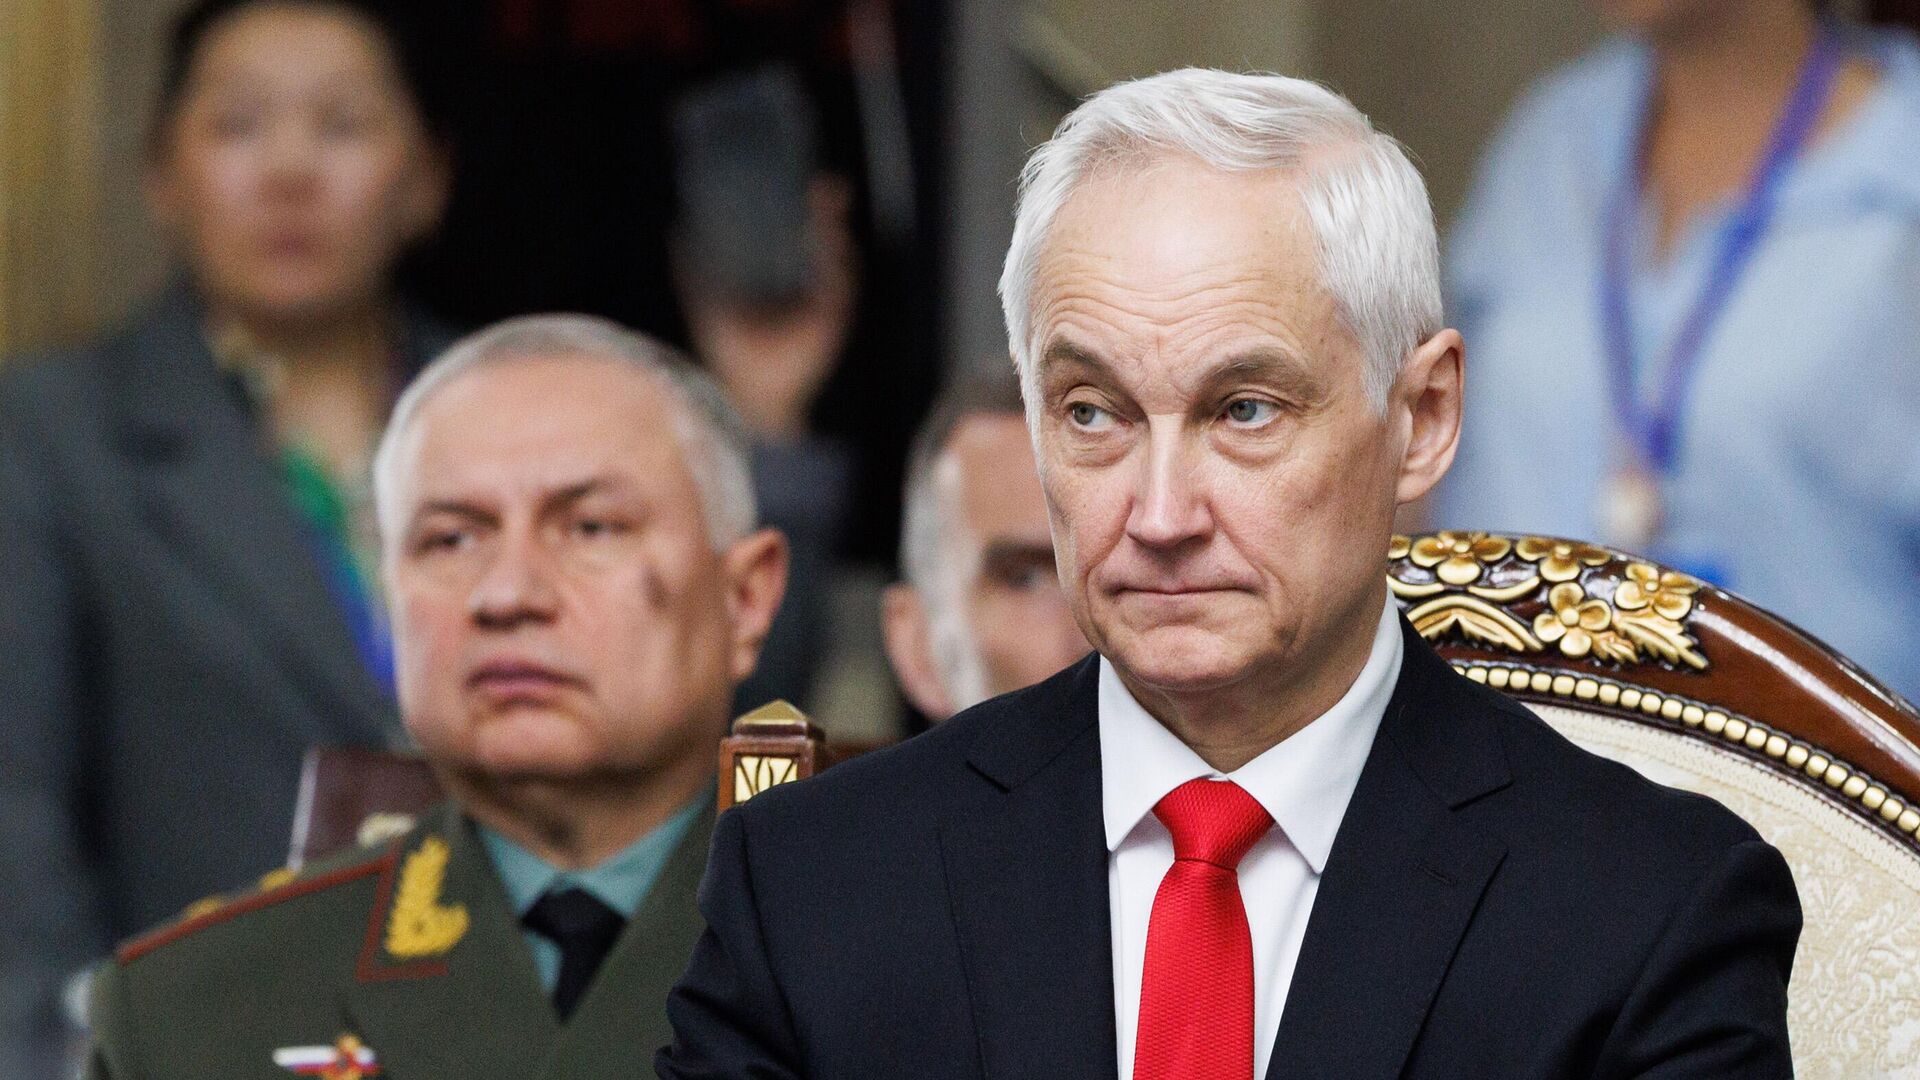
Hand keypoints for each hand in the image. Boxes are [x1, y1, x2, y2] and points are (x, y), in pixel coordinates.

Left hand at [682, 177, 856, 440]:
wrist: (745, 394)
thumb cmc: (729, 355)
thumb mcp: (707, 301)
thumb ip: (692, 270)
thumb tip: (677, 232)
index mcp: (786, 288)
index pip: (803, 242)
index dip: (808, 214)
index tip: (808, 186)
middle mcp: (809, 296)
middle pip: (825, 245)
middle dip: (828, 214)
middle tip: (826, 185)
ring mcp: (824, 309)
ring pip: (838, 260)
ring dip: (836, 231)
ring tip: (830, 202)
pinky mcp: (831, 324)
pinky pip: (841, 286)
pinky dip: (839, 263)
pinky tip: (834, 240)